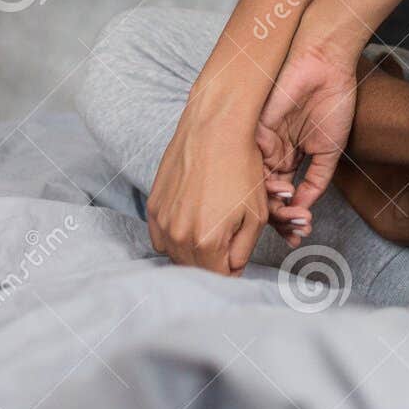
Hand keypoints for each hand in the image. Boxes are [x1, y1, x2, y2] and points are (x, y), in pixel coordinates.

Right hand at [147, 92, 268, 275]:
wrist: (214, 131)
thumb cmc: (241, 168)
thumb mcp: (256, 214)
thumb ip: (243, 250)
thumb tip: (233, 271)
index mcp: (207, 242)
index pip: (218, 277)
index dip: (232, 270)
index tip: (238, 257)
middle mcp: (178, 237)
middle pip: (195, 268)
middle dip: (213, 262)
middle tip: (228, 243)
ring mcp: (162, 223)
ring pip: (176, 254)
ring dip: (193, 251)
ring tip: (212, 227)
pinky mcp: (152, 208)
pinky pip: (161, 237)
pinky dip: (176, 237)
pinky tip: (192, 220)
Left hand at [256, 25, 359, 243]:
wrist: (325, 66)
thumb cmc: (333, 100)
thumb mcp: (330, 150)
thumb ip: (317, 179)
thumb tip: (304, 210)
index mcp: (288, 156)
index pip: (282, 194)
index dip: (289, 216)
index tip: (301, 235)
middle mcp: (272, 154)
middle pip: (267, 195)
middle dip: (280, 219)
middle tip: (295, 233)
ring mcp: (262, 144)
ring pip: (260, 186)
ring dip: (275, 207)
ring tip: (294, 218)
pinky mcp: (255, 132)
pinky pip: (256, 166)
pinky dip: (269, 185)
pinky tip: (285, 195)